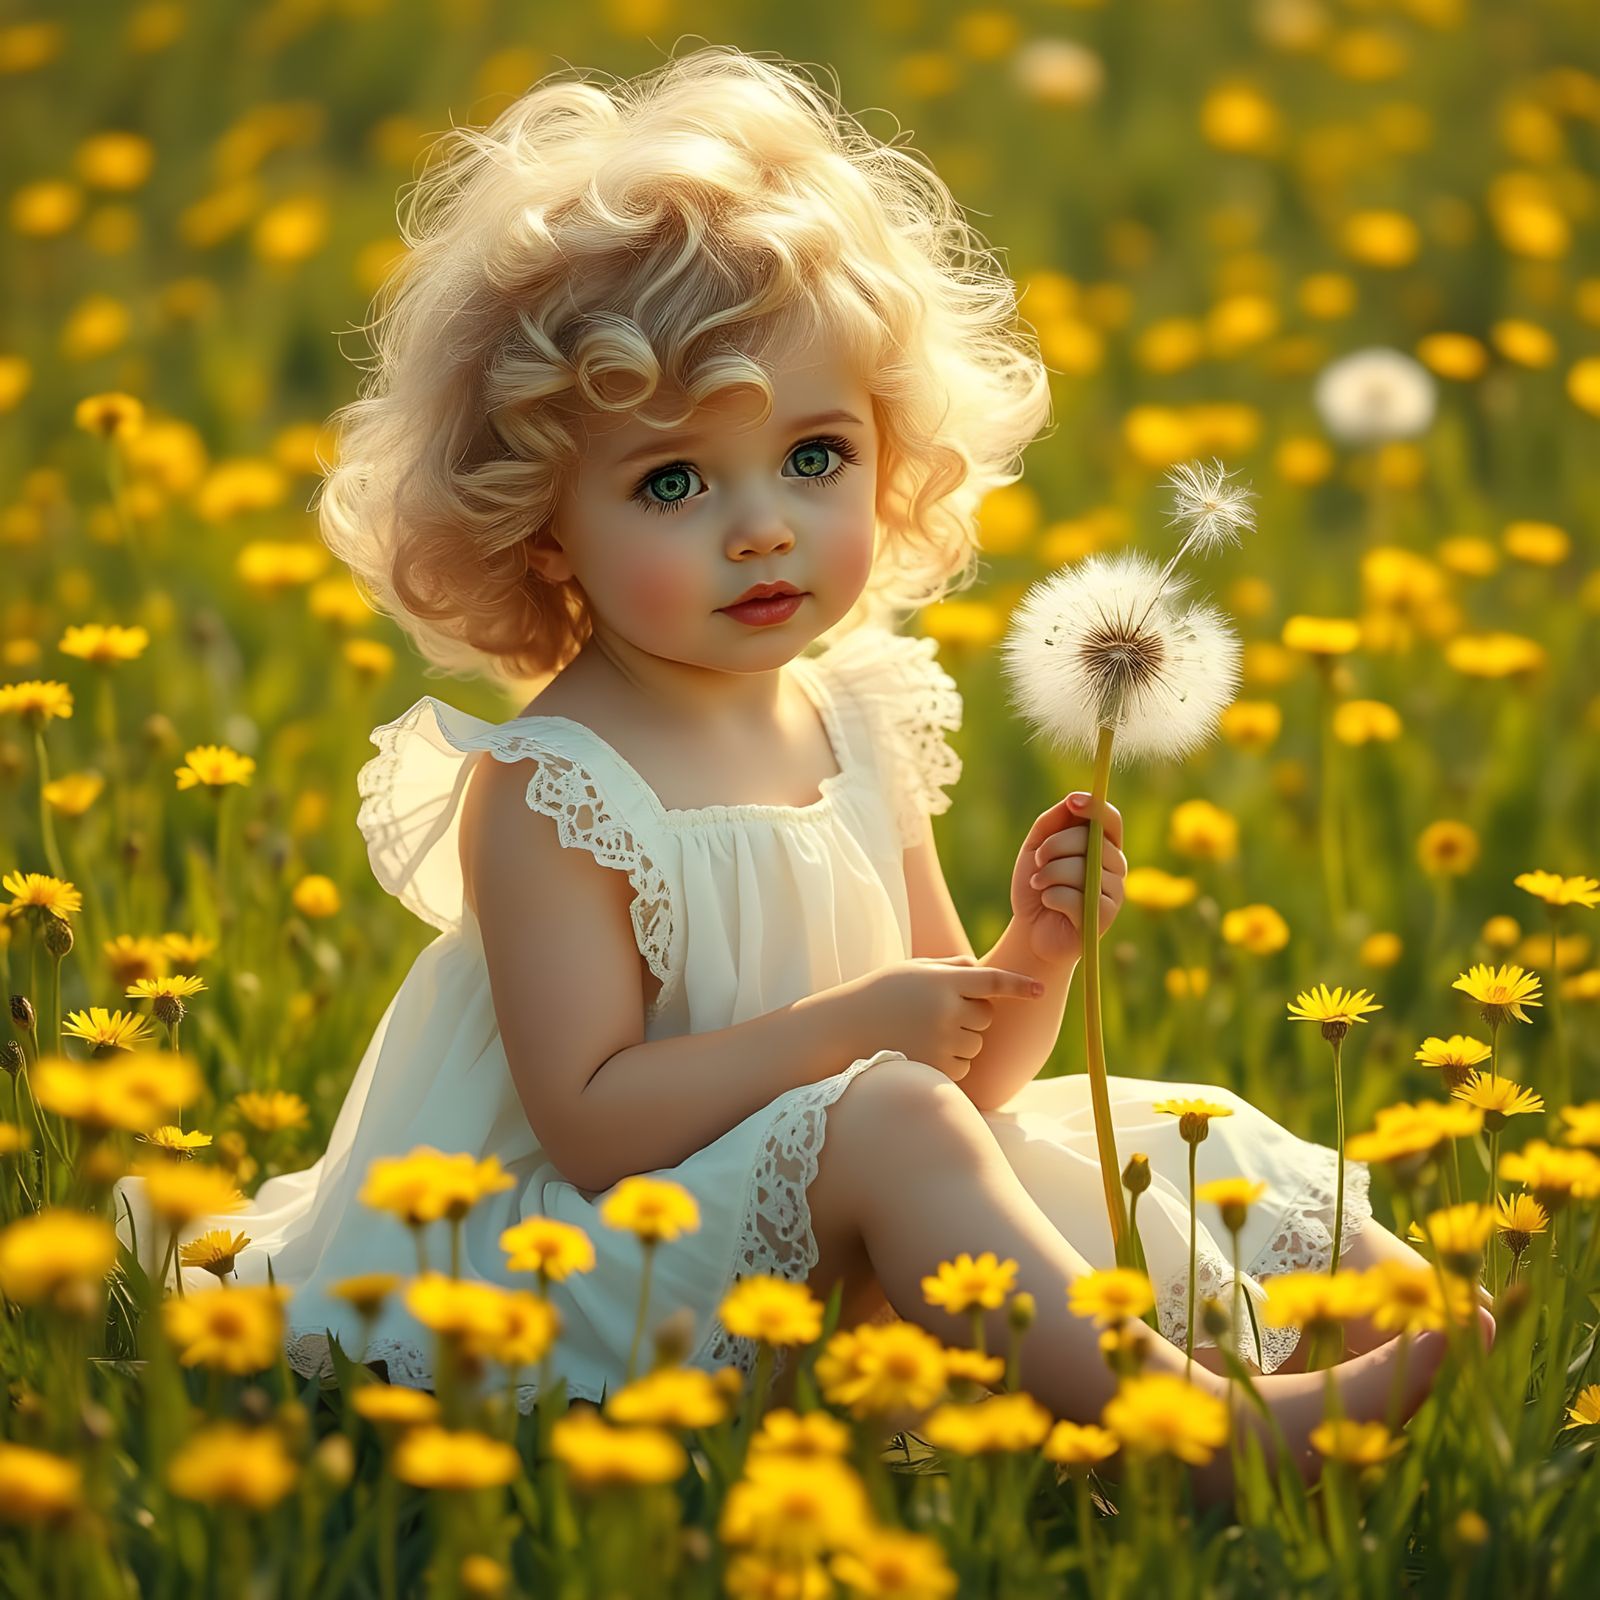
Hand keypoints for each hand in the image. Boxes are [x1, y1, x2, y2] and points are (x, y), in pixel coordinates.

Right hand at [837, 957, 1043, 1081]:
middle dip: (971, 1014)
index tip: (1039, 990)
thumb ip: (951, 968)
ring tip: (925, 1031)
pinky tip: (923, 1050)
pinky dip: (952, 1061)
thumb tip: (985, 969)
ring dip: (962, 1039)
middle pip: (985, 1016)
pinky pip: (964, 1065)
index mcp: (942, 981)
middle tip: (937, 1011)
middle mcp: (946, 1010)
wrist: (843, 1028)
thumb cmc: (881, 994)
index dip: (1019, 985)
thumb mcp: (913, 970)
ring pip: (976, 1042)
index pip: (993, 981)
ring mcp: (941, 1041)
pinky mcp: (936, 1067)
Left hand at [1009, 793, 1126, 968]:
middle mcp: (1115, 866)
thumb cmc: (1037, 886)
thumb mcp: (1036, 848)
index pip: (1110, 820)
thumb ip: (1051, 822)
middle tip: (1038, 862)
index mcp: (1103, 846)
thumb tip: (1072, 800)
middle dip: (1054, 846)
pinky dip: (1051, 897)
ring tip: (1039, 885)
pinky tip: (1049, 904)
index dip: (1095, 807)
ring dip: (1048, 874)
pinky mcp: (1106, 916)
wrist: (1030, 930)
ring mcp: (1114, 891)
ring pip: (1081, 868)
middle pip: (1091, 840)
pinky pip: (1075, 896)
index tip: (1072, 802)